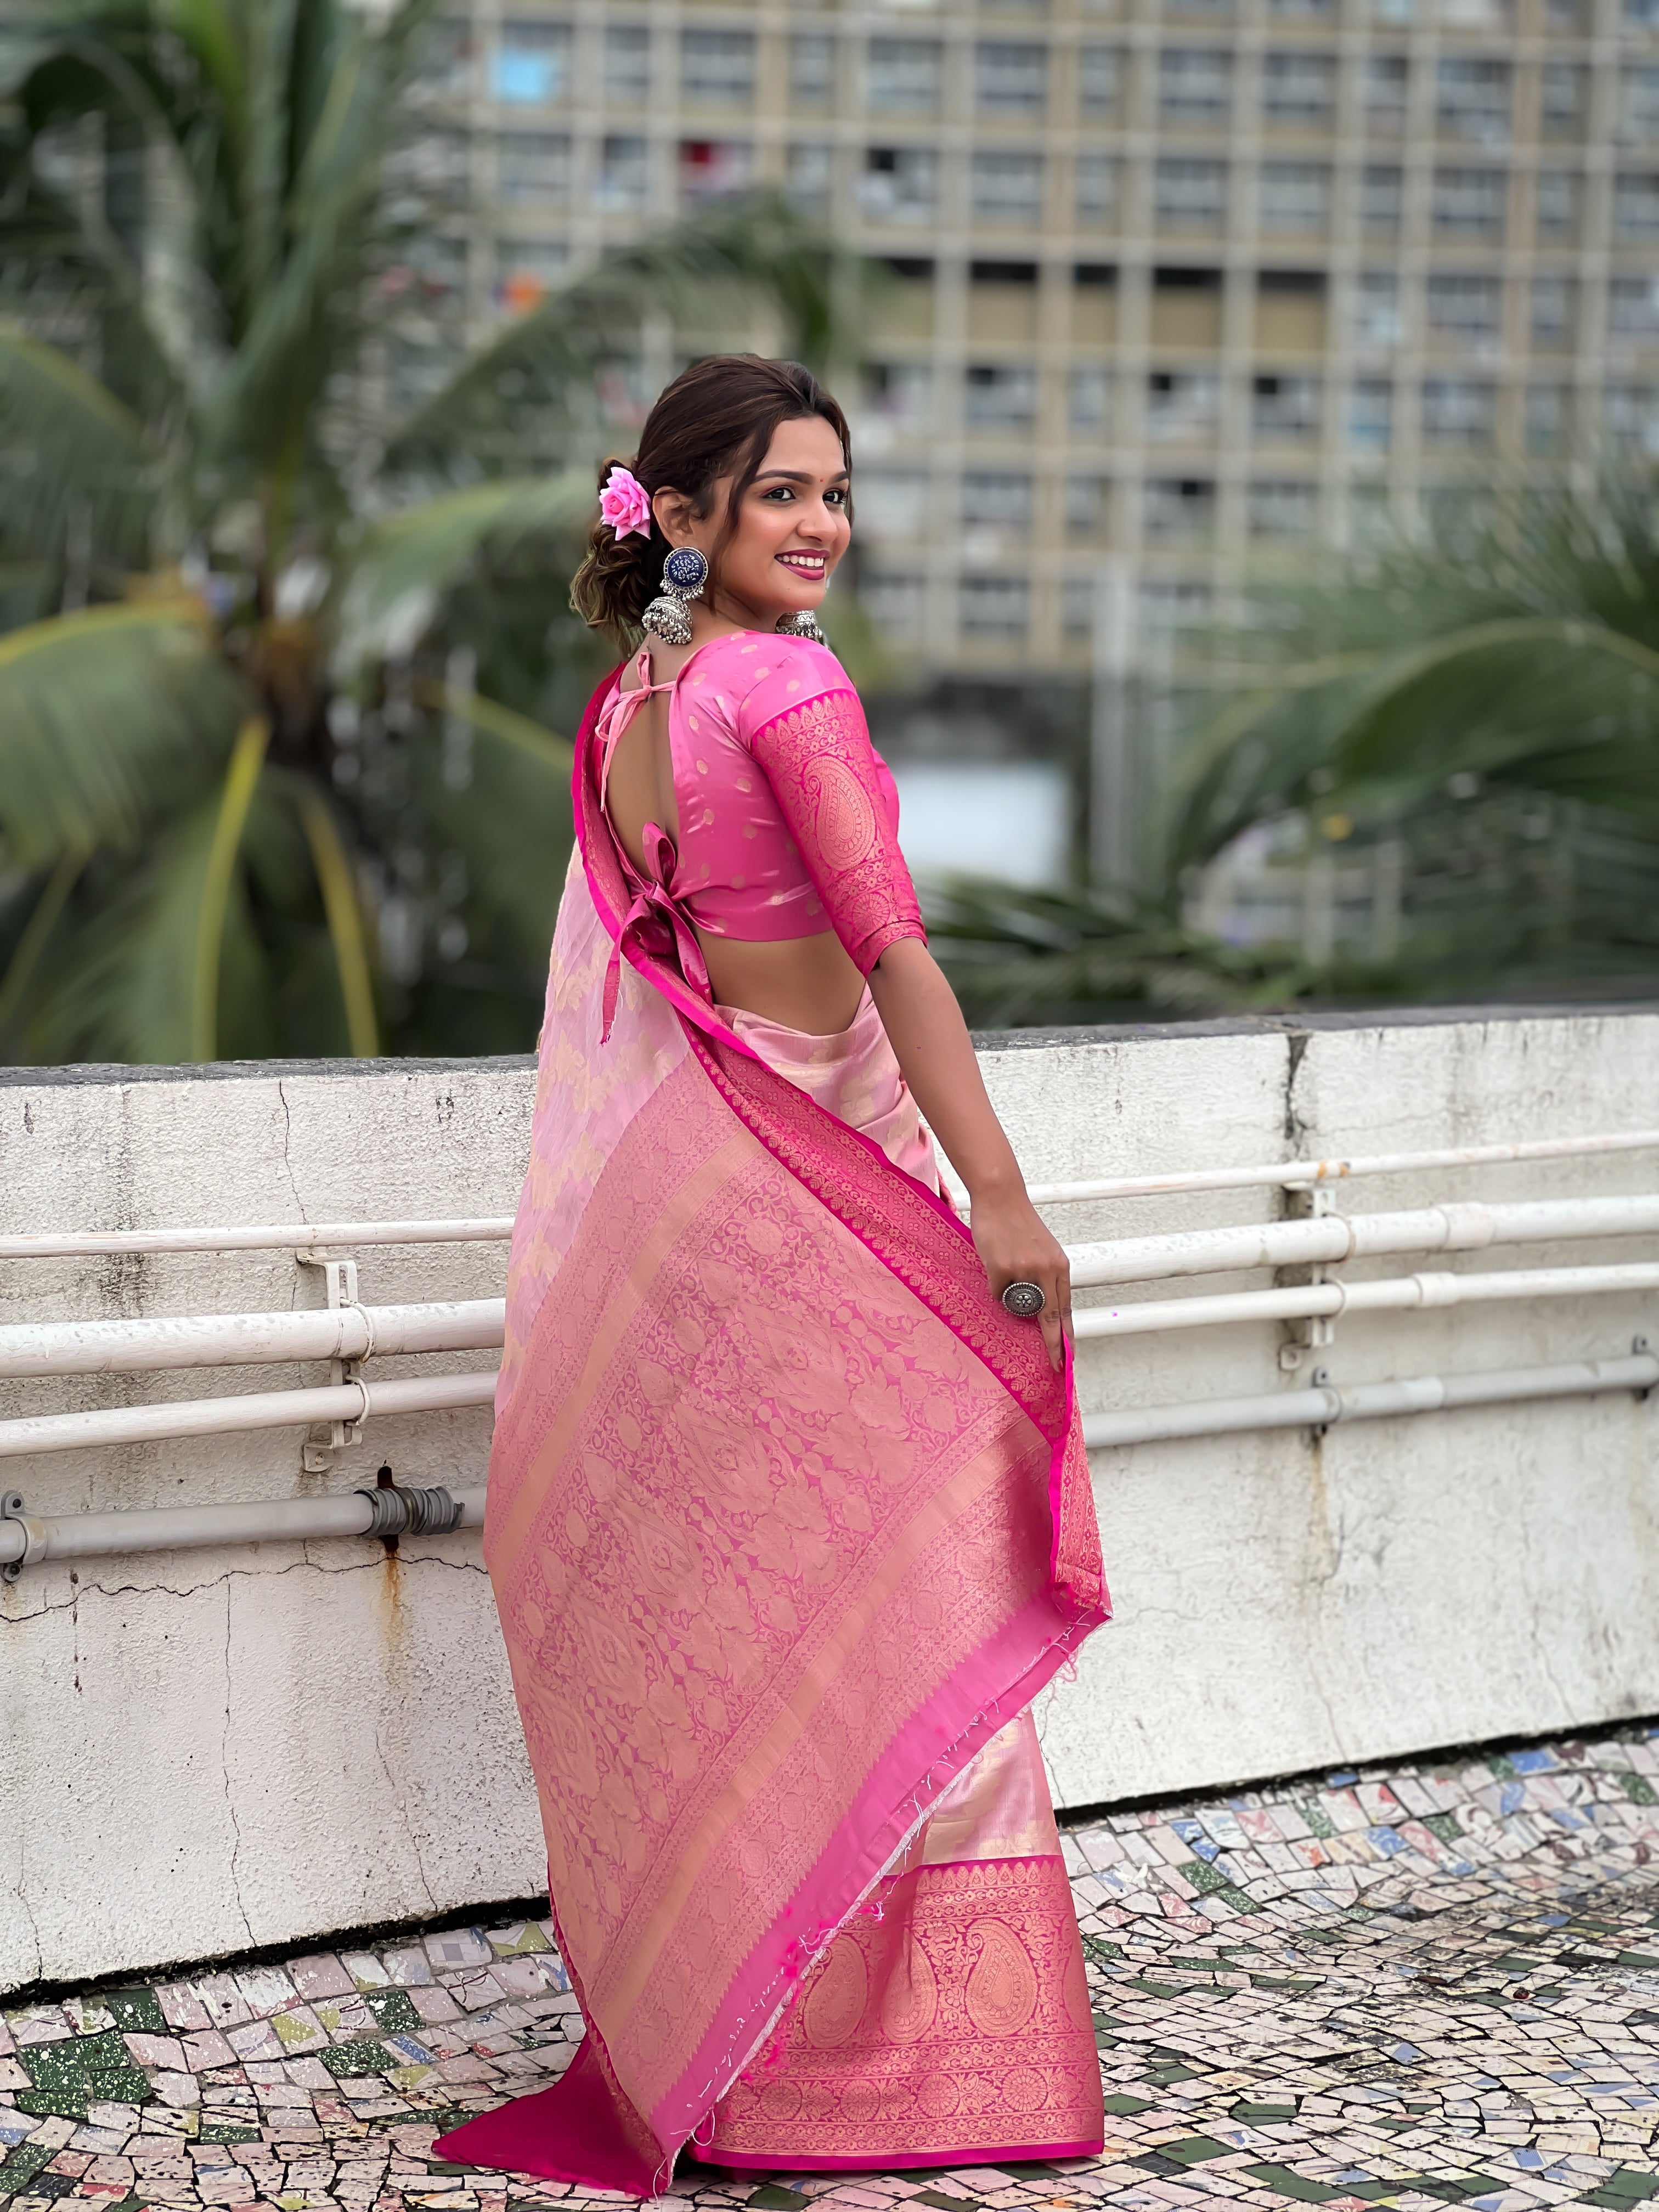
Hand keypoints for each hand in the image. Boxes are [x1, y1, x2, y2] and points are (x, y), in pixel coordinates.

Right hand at [970, 1188, 1071, 1372]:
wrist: (1001, 1197)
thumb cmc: (1019, 1224)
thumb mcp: (1043, 1251)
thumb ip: (1046, 1277)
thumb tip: (1044, 1309)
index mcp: (1060, 1266)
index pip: (1066, 1309)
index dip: (1067, 1335)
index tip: (1069, 1355)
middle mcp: (1046, 1269)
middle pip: (1051, 1317)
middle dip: (1053, 1343)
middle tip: (1055, 1362)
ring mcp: (1024, 1269)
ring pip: (1018, 1304)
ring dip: (1011, 1297)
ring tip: (1007, 1270)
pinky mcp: (1001, 1268)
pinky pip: (997, 1292)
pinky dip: (995, 1283)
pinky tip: (995, 1262)